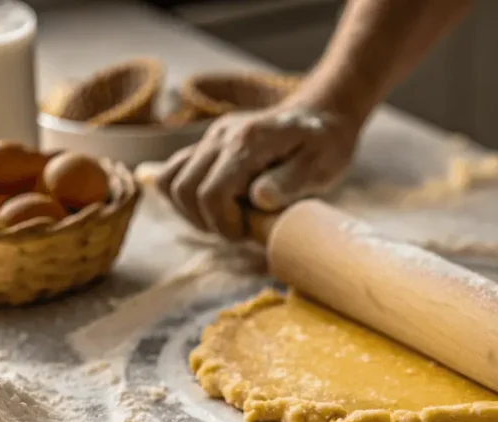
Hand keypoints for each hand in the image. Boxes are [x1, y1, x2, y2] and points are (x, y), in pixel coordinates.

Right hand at [156, 103, 360, 239]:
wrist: (321, 112)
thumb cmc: (325, 143)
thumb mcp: (321, 166)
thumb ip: (290, 182)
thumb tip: (258, 199)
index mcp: (248, 143)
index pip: (212, 194)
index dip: (225, 225)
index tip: (248, 234)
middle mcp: (222, 136)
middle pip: (184, 189)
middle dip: (207, 221)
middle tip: (239, 230)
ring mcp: (212, 137)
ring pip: (172, 181)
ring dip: (191, 211)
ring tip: (225, 219)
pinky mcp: (209, 143)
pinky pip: (175, 170)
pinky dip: (184, 195)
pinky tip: (212, 206)